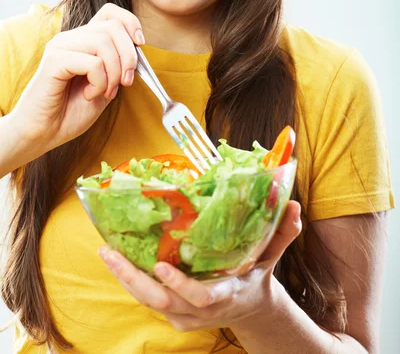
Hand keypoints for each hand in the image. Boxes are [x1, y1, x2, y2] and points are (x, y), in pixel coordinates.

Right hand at [10, 3, 144, 157]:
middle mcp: (71, 38)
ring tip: (105, 92)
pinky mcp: (54, 60)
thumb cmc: (72, 111)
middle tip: (126, 82)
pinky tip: (88, 95)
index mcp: (84, 40)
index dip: (130, 23)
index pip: (110, 12)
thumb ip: (119, 65)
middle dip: (129, 56)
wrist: (45, 133)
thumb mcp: (106, 84)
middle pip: (112, 27)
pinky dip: (99, 83)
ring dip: (114, 72)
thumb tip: (138, 48)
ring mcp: (61, 46)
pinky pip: (92, 63)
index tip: (140, 44)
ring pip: (103, 42)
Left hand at [98, 200, 301, 332]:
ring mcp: (184, 315)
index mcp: (226, 293)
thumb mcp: (271, 255)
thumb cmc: (256, 275)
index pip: (201, 297)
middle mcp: (201, 310)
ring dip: (125, 277)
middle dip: (133, 279)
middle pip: (162, 302)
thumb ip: (282, 232)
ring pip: (149, 302)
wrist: (249, 308)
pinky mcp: (173, 314)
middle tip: (111, 252)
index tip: (159, 264)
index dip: (180, 285)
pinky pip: (147, 299)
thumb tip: (293, 204)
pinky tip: (117, 257)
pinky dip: (130, 280)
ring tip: (106, 251)